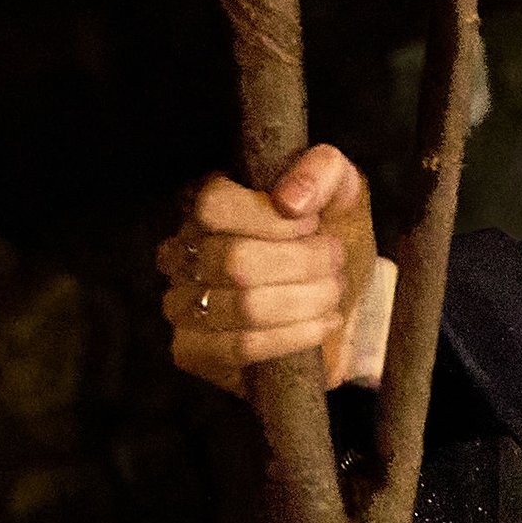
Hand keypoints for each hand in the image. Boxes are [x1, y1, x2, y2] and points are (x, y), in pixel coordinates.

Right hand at [156, 144, 379, 395]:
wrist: (338, 298)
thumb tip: (289, 199)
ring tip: (331, 292)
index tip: (312, 224)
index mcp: (208, 201)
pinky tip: (321, 323)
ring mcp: (181, 303)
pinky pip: (240, 347)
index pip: (213, 205)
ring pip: (243, 306)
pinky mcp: (192, 351)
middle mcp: (183, 251)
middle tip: (334, 263)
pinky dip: (293, 335)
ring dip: (305, 299)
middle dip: (302, 263)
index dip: (270, 219)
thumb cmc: (329, 236)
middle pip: (236, 261)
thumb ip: (323, 171)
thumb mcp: (340, 190)